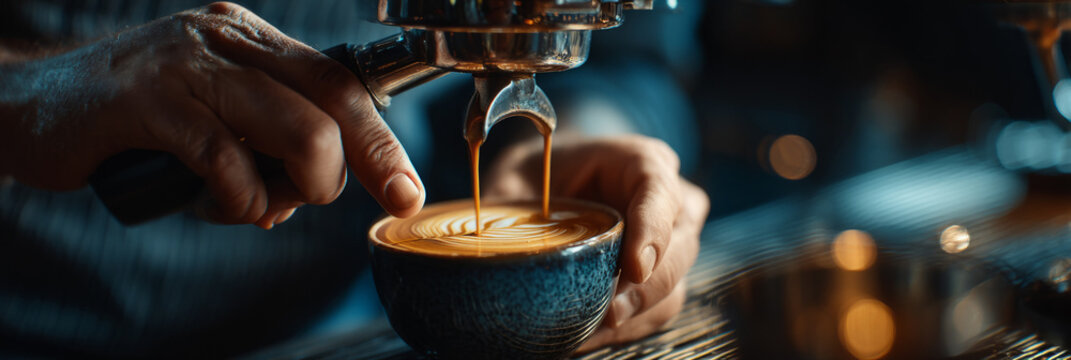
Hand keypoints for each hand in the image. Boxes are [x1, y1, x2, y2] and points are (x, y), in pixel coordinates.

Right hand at [0, 2, 424, 227]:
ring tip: (254, 205)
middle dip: (355, 170)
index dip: (381, 142)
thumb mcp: (212, 113)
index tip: (406, 190)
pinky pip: (227, 161)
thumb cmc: (133, 119)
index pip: (341, 85)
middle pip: (333, 105)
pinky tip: (217, 206)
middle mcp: (227, 40)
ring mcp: (188, 65)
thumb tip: (315, 190)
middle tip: (319, 203)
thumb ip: (265, 141)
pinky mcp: (147, 100)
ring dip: (294, 191)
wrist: (32, 105)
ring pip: (297, 132)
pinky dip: (236, 201)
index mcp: (250, 39)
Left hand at [485, 135, 708, 350]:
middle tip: (607, 313)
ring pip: (673, 288)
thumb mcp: (518, 177)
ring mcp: (673, 243)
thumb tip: (478, 251)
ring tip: (585, 332)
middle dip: (646, 288)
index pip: (660, 192)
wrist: (555, 183)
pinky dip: (625, 330)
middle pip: (679, 248)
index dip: (653, 229)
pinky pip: (656, 312)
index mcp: (641, 162)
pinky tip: (586, 335)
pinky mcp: (662, 279)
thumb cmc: (541, 174)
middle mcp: (670, 202)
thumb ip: (503, 206)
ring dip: (633, 316)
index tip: (633, 267)